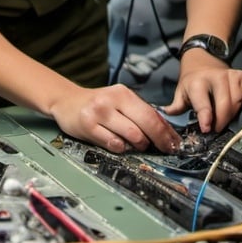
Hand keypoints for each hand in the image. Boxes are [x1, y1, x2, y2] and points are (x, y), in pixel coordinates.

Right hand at [48, 83, 181, 153]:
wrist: (67, 101)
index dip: (166, 133)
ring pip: (132, 136)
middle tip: (162, 149)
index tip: (175, 144)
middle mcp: (111, 100)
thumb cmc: (99, 105)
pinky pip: (113, 144)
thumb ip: (141, 114)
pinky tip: (117, 143)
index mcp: (123, 93)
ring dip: (138, 145)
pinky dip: (120, 148)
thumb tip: (167, 133)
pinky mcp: (87, 126)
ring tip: (135, 144)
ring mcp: (98, 113)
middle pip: (145, 126)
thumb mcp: (120, 102)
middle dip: (158, 141)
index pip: (151, 115)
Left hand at [160, 52, 241, 132]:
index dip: (206, 118)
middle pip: (226, 105)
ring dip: (235, 114)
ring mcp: (232, 75)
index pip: (203, 103)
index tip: (207, 129)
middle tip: (217, 129)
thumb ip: (176, 106)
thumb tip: (166, 115)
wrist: (203, 59)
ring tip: (226, 118)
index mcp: (197, 82)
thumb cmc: (193, 80)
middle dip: (222, 121)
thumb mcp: (181, 92)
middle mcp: (216, 77)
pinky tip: (239, 107)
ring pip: (239, 101)